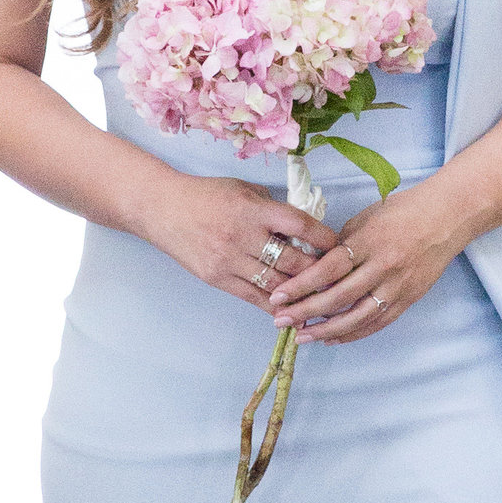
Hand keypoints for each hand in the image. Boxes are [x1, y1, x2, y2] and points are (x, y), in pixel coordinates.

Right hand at [141, 172, 329, 312]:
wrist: (162, 208)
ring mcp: (229, 260)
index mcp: (254, 209)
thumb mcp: (245, 191)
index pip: (300, 226)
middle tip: (336, 279)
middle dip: (318, 272)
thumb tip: (306, 230)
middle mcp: (243, 235)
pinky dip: (276, 307)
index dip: (324, 239)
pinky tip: (292, 312)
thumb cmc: (208, 195)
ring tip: (320, 297)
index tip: (339, 247)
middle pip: (292, 262)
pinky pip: (254, 298)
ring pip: (276, 285)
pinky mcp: (217, 278)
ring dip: (300, 293)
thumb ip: (274, 210)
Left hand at [267, 184, 459, 342]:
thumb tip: (316, 266)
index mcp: (369, 241)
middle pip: (338, 296)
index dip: (301, 285)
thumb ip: (342, 243)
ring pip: (357, 316)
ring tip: (302, 337)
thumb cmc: (403, 210)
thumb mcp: (366, 217)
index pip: (328, 269)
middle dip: (306, 311)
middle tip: (281, 321)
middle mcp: (383, 266)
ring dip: (326, 330)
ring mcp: (398, 286)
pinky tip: (332, 338)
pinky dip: (354, 333)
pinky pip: (377, 322)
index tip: (278, 296)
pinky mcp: (409, 298)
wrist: (448, 217)